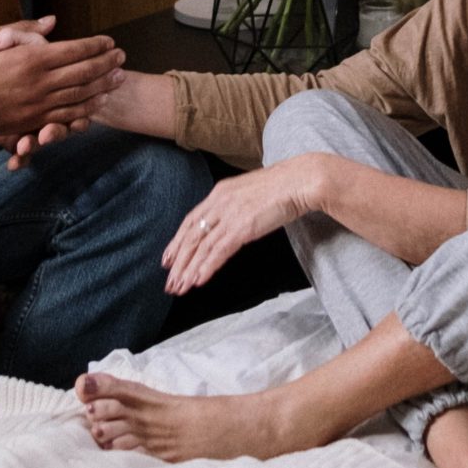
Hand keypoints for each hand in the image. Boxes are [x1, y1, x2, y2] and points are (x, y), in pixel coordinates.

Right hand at [0, 30, 124, 152]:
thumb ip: (25, 31)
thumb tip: (51, 21)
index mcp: (32, 59)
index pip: (74, 50)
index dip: (95, 45)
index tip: (109, 41)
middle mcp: (40, 83)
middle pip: (83, 73)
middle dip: (105, 64)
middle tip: (122, 57)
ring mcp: (38, 106)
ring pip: (79, 96)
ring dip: (101, 86)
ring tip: (118, 78)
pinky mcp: (33, 122)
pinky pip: (66, 117)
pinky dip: (85, 110)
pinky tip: (97, 103)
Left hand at [161, 155, 328, 295]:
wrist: (299, 180)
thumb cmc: (282, 186)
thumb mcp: (249, 192)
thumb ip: (235, 205)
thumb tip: (229, 220)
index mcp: (219, 193)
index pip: (190, 220)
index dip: (177, 241)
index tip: (168, 258)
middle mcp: (219, 203)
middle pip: (191, 237)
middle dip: (178, 262)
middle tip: (170, 281)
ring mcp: (229, 215)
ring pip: (201, 247)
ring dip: (188, 270)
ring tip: (180, 287)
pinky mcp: (242, 228)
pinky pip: (218, 251)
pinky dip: (206, 267)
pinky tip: (198, 280)